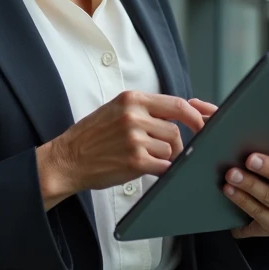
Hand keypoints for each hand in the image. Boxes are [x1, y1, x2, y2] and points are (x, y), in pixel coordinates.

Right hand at [37, 91, 206, 208]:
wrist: (67, 159)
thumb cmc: (92, 136)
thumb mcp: (116, 109)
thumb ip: (145, 109)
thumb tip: (180, 113)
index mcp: (132, 99)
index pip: (176, 104)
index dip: (194, 117)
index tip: (202, 125)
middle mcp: (134, 115)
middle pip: (175, 130)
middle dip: (174, 144)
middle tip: (160, 151)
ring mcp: (134, 138)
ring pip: (170, 149)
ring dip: (163, 158)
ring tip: (144, 159)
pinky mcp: (135, 161)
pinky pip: (163, 166)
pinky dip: (160, 170)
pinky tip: (146, 169)